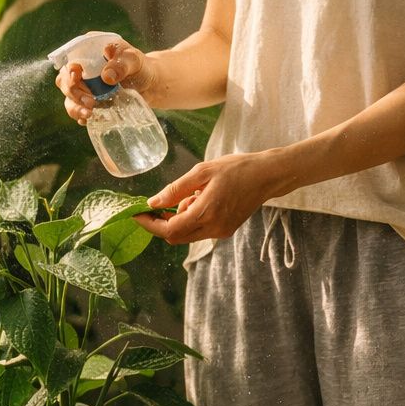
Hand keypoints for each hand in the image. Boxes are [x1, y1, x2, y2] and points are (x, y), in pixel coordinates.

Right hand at [54, 40, 152, 123]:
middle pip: (64, 80)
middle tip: (90, 102)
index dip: (69, 69)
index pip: (70, 58)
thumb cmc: (140, 66)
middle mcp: (81, 68)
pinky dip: (80, 115)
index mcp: (88, 50)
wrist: (149, 85)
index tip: (77, 77)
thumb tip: (106, 76)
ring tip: (89, 114)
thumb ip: (122, 64)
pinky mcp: (87, 101)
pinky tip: (89, 119)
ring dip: (75, 107)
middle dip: (73, 92)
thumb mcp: (134, 60)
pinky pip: (77, 109)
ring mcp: (83, 86)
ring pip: (68, 97)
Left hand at [135, 153, 286, 244]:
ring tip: (190, 194)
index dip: (150, 224)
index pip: (169, 229)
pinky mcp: (225, 231)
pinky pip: (199, 231)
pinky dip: (191, 219)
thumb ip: (175, 190)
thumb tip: (153, 202)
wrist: (267, 176)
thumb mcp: (202, 172)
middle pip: (175, 236)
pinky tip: (200, 200)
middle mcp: (213, 228)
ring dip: (178, 219)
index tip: (137, 214)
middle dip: (161, 223)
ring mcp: (220, 232)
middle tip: (156, 204)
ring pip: (187, 235)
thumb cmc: (236, 169)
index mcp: (206, 213)